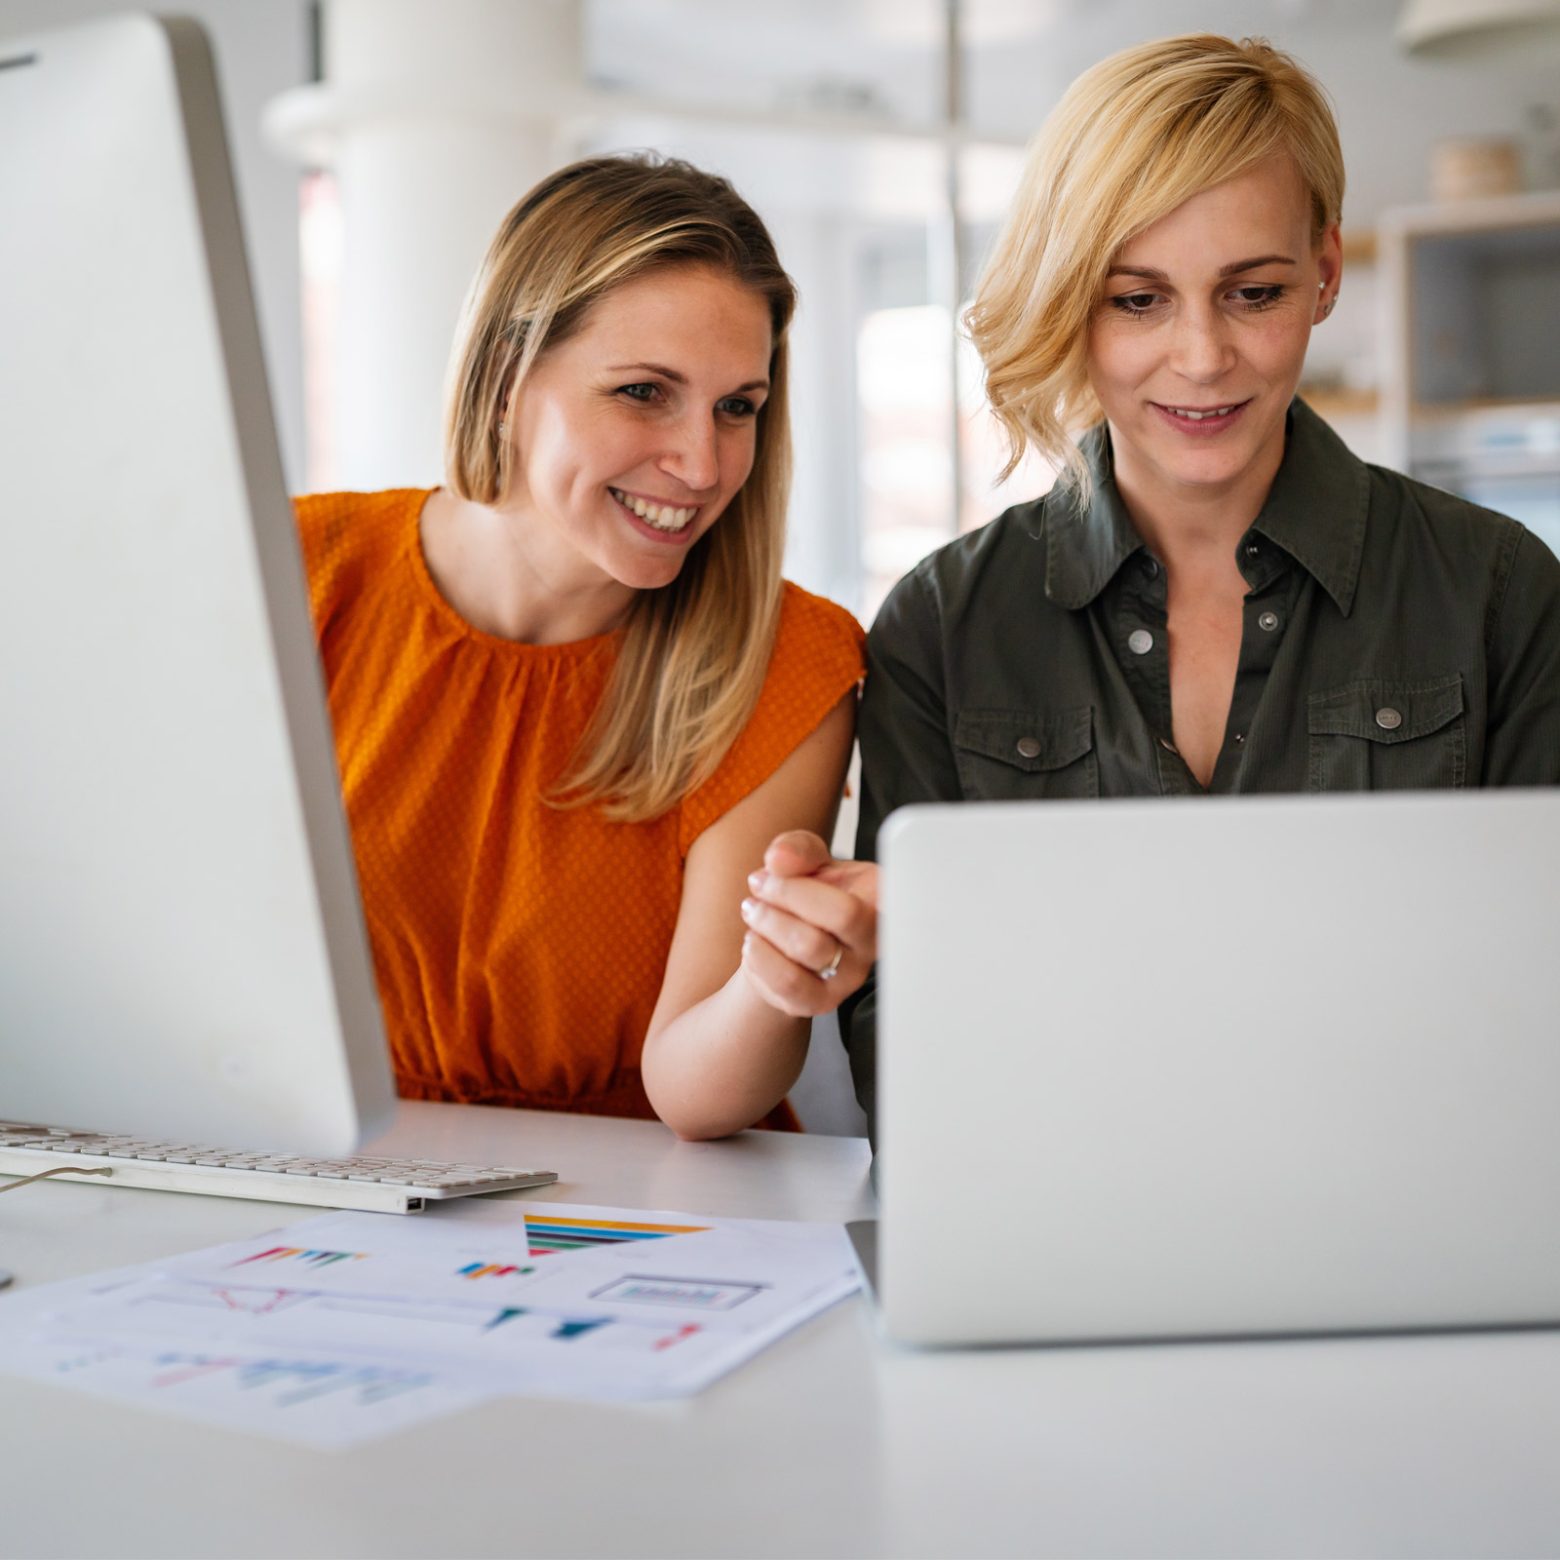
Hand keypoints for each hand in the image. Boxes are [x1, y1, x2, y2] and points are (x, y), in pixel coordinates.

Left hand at [739, 830, 879, 1016]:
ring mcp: (850, 976)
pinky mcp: (821, 1002)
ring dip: (767, 922)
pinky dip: (759, 956)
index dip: (826, 880)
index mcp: (881, 898)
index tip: (780, 867)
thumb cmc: (809, 896)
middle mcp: (874, 940)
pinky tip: (755, 941)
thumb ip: (798, 849)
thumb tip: (780, 857)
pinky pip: (789, 982)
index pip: (876, 885)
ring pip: (810, 948)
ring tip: (753, 910)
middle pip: (840, 914)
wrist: (787, 940)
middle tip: (760, 884)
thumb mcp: (807, 860)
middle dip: (785, 893)